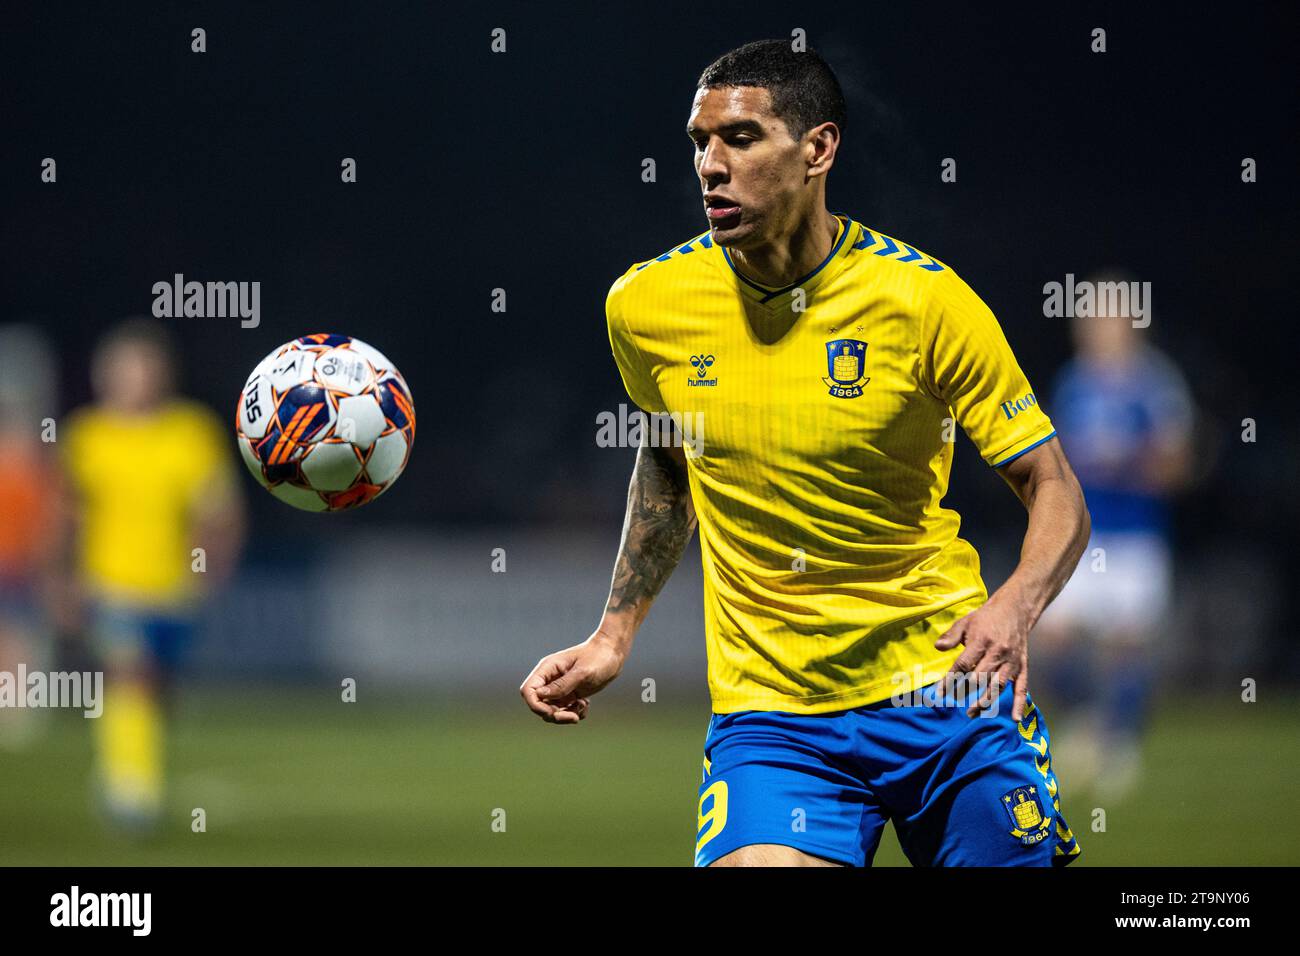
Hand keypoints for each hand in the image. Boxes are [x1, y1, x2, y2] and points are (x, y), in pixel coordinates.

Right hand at [519, 629, 628, 724]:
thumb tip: (541, 696)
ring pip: (551, 710)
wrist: (613, 653)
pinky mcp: (569, 694)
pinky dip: (574, 713)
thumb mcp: (582, 672)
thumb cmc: (599, 657)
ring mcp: (559, 687)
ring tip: (582, 706)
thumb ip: (562, 685)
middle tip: (573, 717)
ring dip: (565, 715)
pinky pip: (564, 711)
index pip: (529, 690)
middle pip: (539, 705)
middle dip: (554, 714)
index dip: (535, 705)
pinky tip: (585, 705)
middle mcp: (550, 679)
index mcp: (548, 668)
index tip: (552, 713)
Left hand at [933, 595, 1032, 720]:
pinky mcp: (1022, 667)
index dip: (950, 679)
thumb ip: (951, 635)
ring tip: (973, 713)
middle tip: (954, 703)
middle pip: (980, 677)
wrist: (1015, 610)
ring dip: (985, 701)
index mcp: (981, 641)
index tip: (940, 692)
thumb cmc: (986, 618)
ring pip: (998, 686)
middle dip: (965, 692)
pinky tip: (1015, 718)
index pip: (963, 664)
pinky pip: (1022, 687)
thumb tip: (938, 647)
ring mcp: (1011, 661)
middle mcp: (997, 653)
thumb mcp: (965, 622)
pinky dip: (1019, 704)